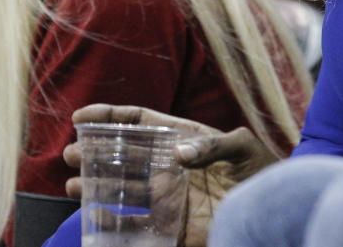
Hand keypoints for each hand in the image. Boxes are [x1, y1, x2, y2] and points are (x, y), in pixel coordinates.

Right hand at [65, 104, 280, 246]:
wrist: (274, 207)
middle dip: (95, 152)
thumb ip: (214, 146)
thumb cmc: (261, 169)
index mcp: (184, 138)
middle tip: (69, 153)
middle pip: (125, 155)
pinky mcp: (173, 225)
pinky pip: (137, 225)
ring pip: (124, 189)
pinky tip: (94, 218)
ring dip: (97, 185)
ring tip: (71, 183)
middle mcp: (170, 165)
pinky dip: (114, 223)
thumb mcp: (243, 146)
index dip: (112, 117)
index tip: (81, 116)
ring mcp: (169, 195)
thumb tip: (178, 153)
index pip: (142, 122)